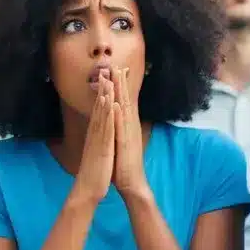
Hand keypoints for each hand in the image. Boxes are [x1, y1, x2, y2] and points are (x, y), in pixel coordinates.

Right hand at [75, 74, 115, 202]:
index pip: (100, 111)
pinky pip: (105, 127)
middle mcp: (95, 134)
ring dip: (104, 96)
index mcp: (96, 136)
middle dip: (103, 89)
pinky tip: (109, 102)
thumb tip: (98, 134)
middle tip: (106, 70)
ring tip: (107, 79)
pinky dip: (106, 113)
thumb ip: (97, 141)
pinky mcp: (102, 146)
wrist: (88, 190)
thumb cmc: (95, 172)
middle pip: (99, 108)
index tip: (107, 79)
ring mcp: (98, 139)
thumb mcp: (97, 152)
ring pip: (101, 113)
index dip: (103, 95)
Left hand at [112, 67, 148, 196]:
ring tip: (117, 78)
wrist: (132, 183)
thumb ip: (119, 131)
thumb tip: (116, 121)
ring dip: (122, 93)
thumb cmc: (124, 165)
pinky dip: (120, 114)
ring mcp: (129, 134)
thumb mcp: (121, 144)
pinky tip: (118, 103)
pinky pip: (122, 126)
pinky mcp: (126, 143)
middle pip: (127, 101)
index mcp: (128, 127)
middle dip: (122, 83)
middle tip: (118, 65)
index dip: (122, 86)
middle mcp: (130, 127)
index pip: (126, 102)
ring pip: (125, 109)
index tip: (118, 71)